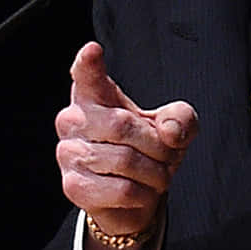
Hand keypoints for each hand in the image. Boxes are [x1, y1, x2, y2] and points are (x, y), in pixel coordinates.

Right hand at [55, 41, 197, 237]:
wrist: (132, 199)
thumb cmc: (147, 151)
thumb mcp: (172, 128)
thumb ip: (181, 118)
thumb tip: (169, 131)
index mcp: (94, 95)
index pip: (87, 74)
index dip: (89, 63)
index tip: (93, 51)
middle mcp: (73, 119)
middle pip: (122, 125)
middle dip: (157, 146)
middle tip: (165, 157)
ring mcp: (69, 153)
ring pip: (125, 161)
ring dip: (154, 174)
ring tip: (154, 175)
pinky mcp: (73, 186)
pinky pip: (122, 190)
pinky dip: (144, 195)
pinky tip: (140, 192)